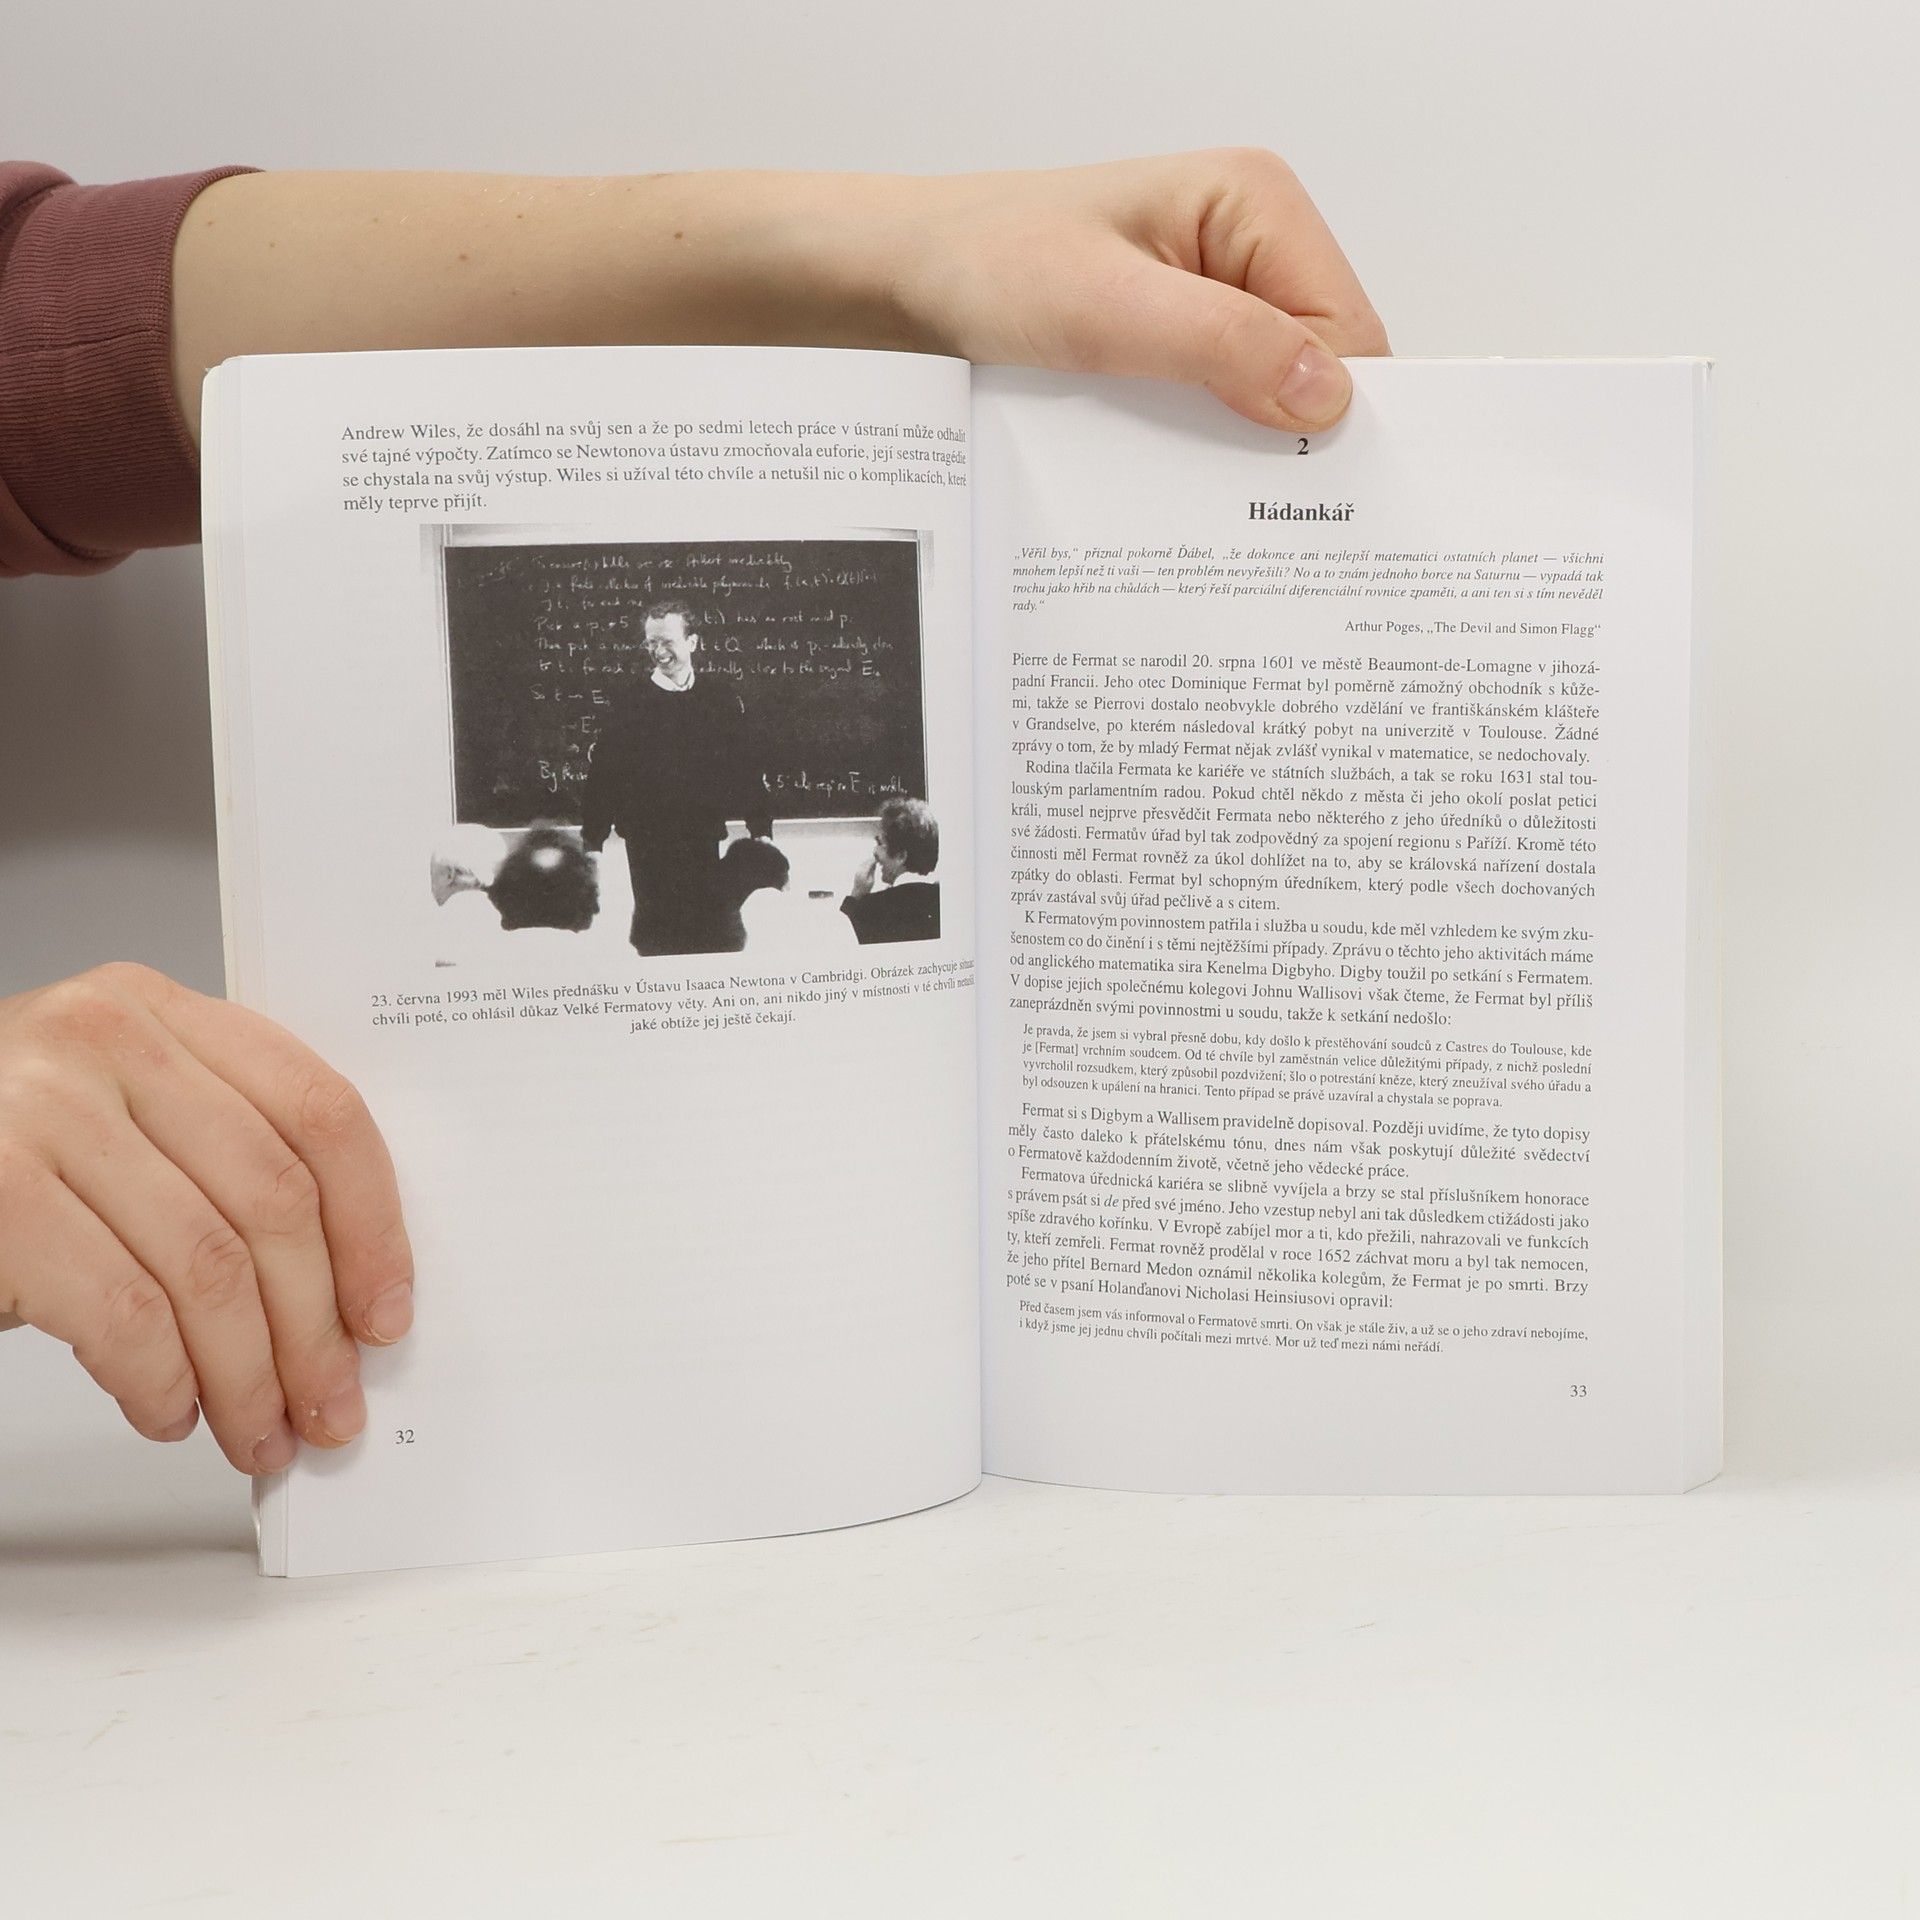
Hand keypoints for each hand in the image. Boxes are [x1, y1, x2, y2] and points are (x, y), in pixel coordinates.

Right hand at [0, 964, 411, 1472]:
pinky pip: (125, 1313)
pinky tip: (169, 1411)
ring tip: (257, 1430)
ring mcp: (41, 1111)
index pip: (317, 1108)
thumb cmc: (5, 1158)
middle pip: (273, 1198)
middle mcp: (103, 1038)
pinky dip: (161, 1381)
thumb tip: (342, 1295)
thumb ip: (221, 1159)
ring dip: (247, 1375)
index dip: (372, 1224)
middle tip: (330, 1404)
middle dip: (315, 1326)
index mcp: (159, 1007)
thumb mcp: (118, 1119)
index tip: (386, 1312)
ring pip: (208, 1267)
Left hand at [171, 151, 1383, 442]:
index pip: (1351, 333)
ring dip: (1236, 478)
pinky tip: (1172, 526)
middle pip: (1309, 379)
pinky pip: (1197, 430)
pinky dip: (1189, 478)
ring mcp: (1191, 315)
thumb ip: (1217, 346)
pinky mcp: (1146, 366)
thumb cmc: (965, 264)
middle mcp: (1235, 257)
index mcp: (1252, 207)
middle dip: (1296, 460)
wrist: (862, 291)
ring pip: (1252, 416)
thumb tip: (1328, 399)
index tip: (1346, 514)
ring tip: (1227, 552)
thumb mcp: (1097, 305)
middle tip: (1290, 561)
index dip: (1351, 425)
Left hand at [849, 851, 880, 897]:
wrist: (857, 893)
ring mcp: (857, 870)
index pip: (869, 862)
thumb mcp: (871, 880)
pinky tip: (870, 864)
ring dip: (869, 860)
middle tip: (878, 857)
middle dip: (871, 858)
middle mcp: (859, 870)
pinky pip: (862, 864)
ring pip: (864, 862)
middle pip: (866, 861)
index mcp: (863, 872)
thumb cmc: (865, 889)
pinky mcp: (856, 871)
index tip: (879, 857)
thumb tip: (874, 863)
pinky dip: (866, 863)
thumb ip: (872, 871)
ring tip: (875, 860)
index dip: (874, 859)